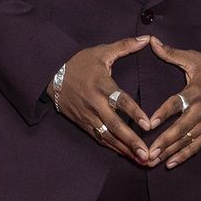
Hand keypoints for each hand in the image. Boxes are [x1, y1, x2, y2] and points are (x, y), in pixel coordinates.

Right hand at [54, 36, 154, 165]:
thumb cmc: (80, 62)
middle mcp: (95, 103)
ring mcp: (88, 116)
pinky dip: (113, 148)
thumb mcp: (102, 51)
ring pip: (108, 136)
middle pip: (115, 125)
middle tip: (148, 154)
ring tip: (142, 161)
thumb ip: (126, 46)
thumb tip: (148, 39)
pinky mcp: (83, 123)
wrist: (51, 73)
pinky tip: (127, 156)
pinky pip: (99, 138)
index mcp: (102, 85)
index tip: (149, 126)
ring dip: (124, 149)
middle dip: (132, 141)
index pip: (121, 101)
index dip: (135, 113)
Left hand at [141, 38, 200, 168]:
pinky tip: (169, 164)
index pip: (177, 104)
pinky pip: (196, 146)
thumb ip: (171, 53)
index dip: (163, 114)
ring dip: (169, 152)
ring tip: (152, 162)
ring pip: (187, 141)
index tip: (148, 123)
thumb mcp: (194, 58)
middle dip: (163, 142)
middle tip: (147, 153)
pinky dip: (183, 156)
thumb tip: (151, 41)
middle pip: (181, 129)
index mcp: (196, 91)